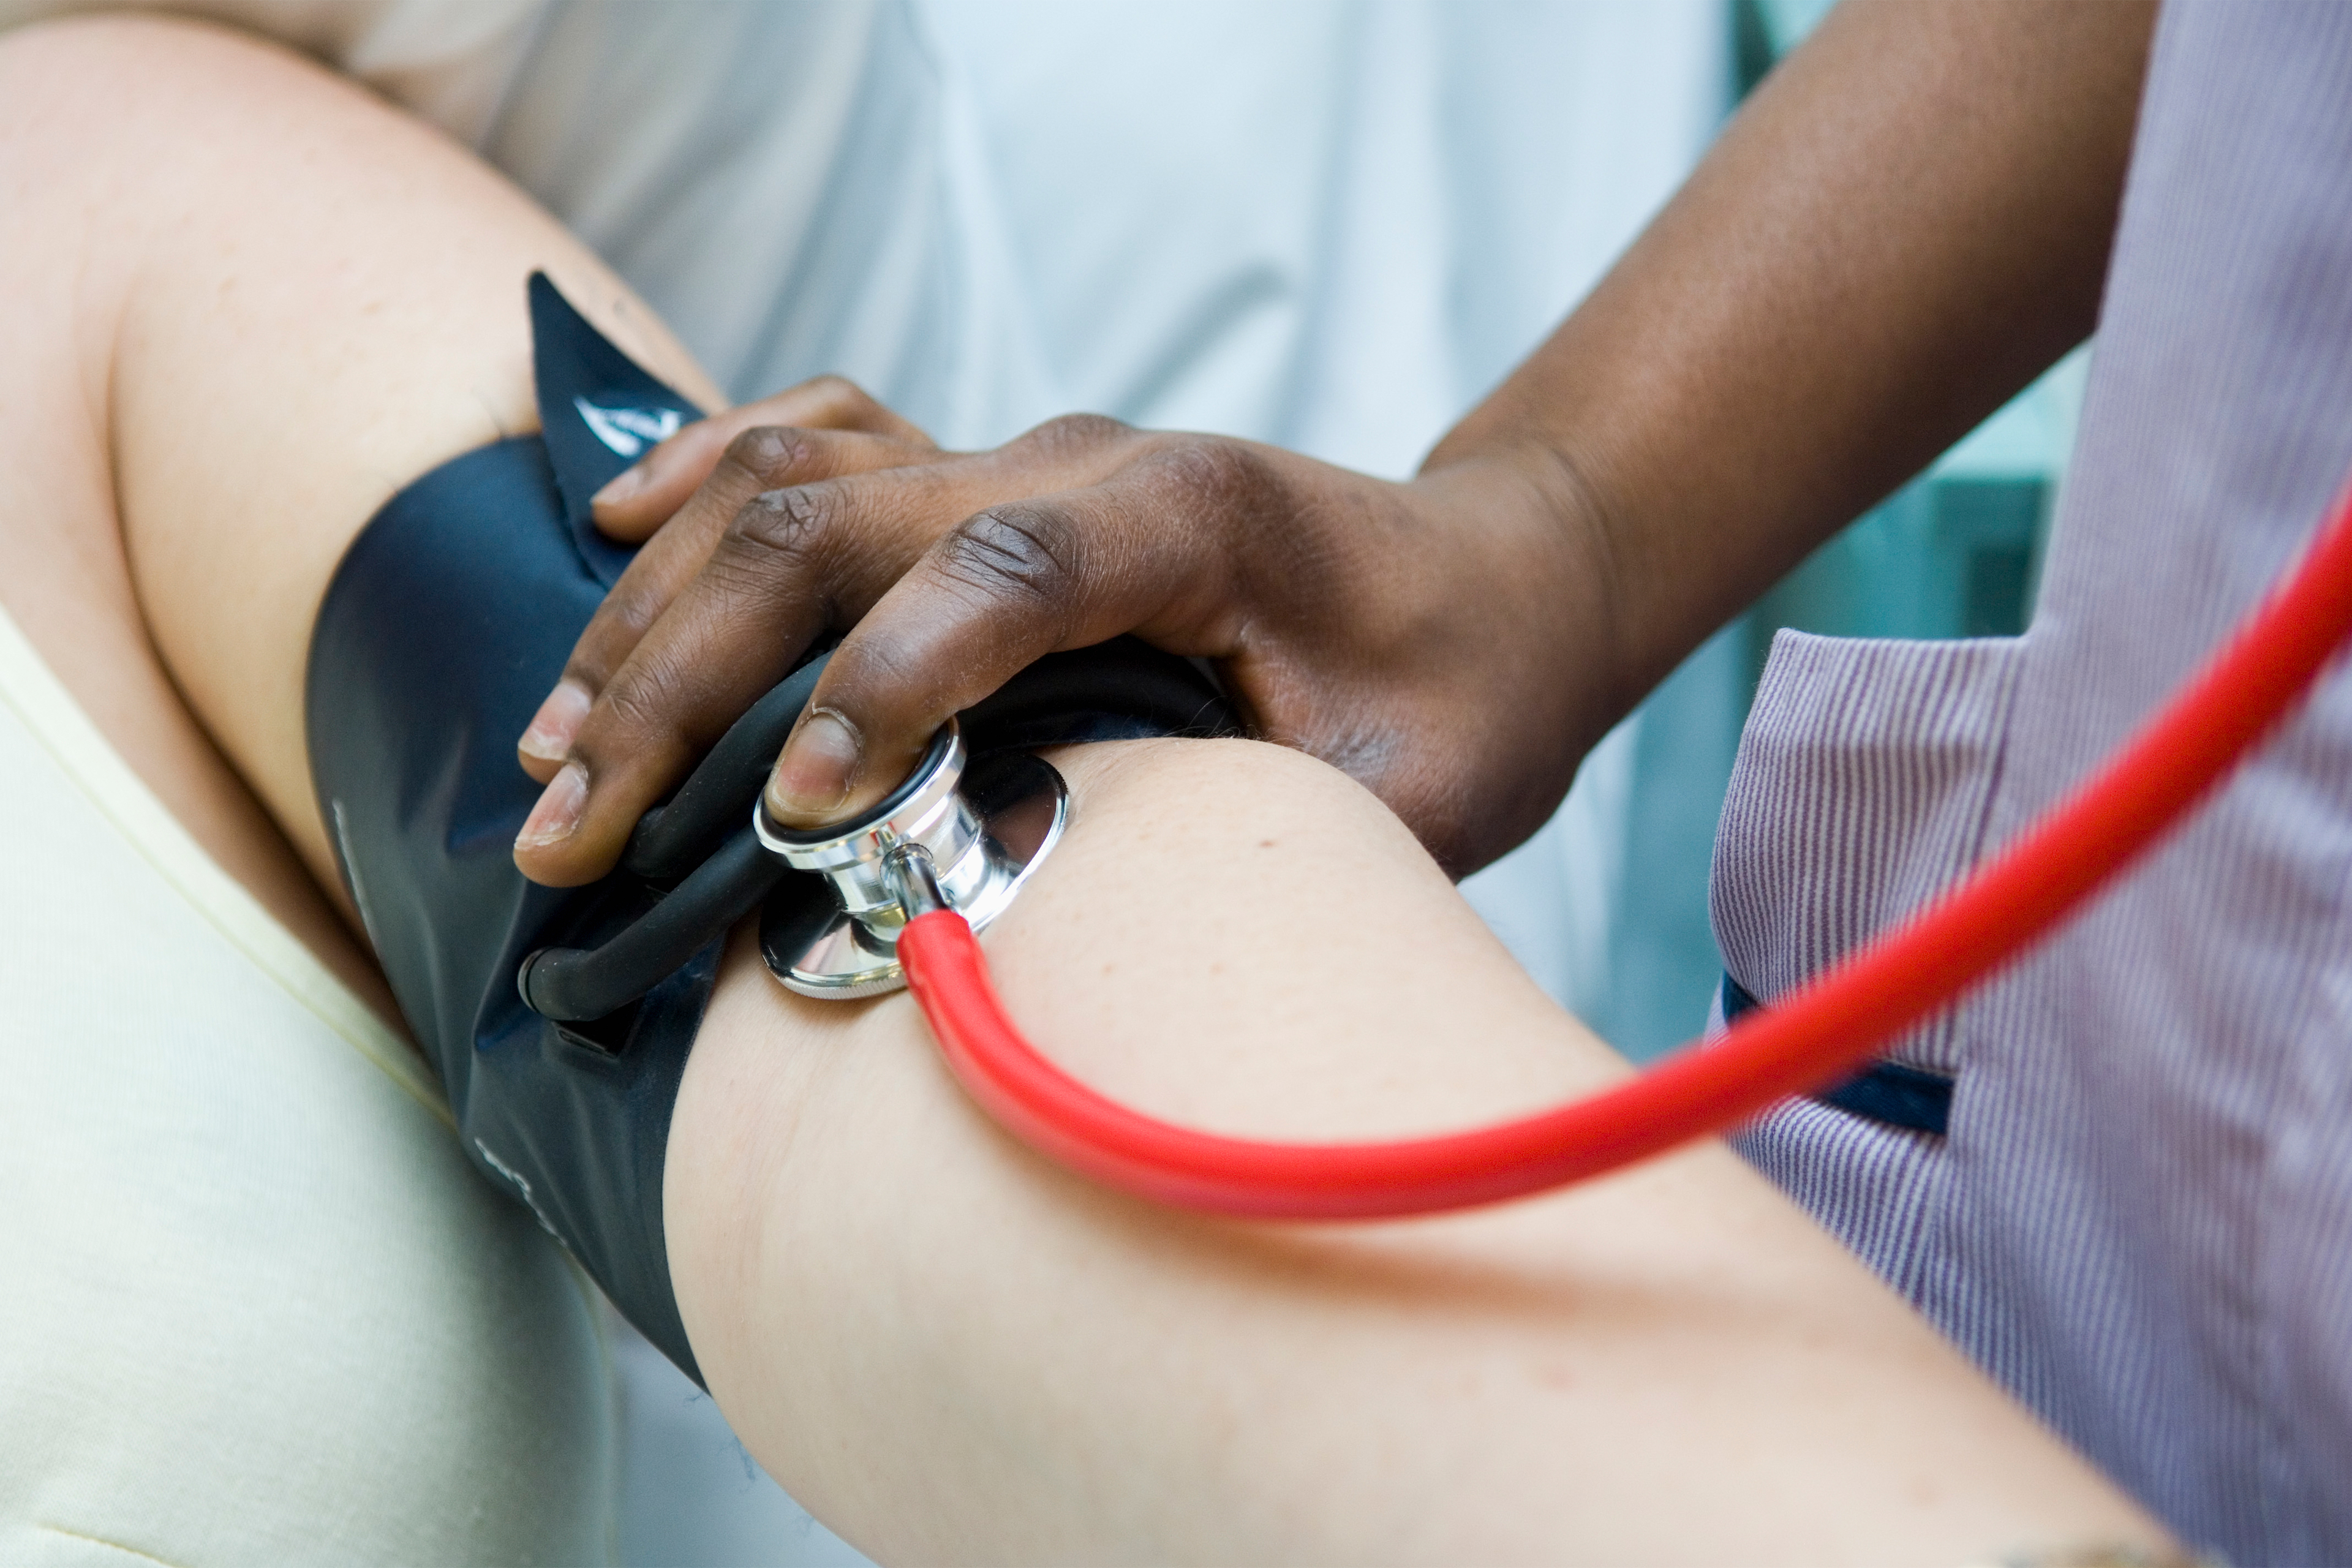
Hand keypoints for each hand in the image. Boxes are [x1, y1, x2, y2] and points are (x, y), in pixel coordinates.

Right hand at [511, 403, 1622, 887]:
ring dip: (654, 611)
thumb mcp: (1401, 796)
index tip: (797, 818)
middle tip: (570, 824)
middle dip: (679, 678)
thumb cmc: (1460, 695)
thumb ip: (1247, 836)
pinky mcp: (996, 478)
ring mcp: (1026, 455)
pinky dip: (705, 483)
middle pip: (836, 522)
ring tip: (553, 745)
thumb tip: (1055, 925)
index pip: (1002, 571)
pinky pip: (824, 440)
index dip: (886, 687)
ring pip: (791, 483)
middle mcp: (1083, 461)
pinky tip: (611, 531)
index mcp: (1192, 516)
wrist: (1495, 584)